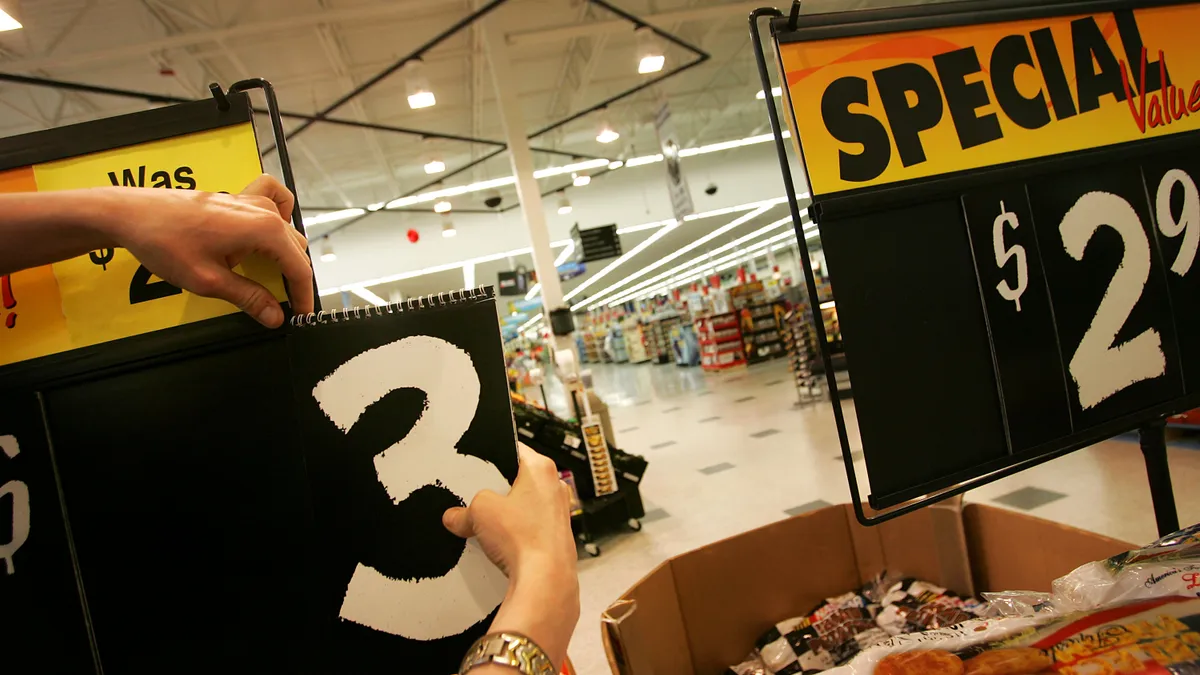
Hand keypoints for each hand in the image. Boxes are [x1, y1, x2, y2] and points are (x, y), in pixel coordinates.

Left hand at [102, 174, 312, 326]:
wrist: (131, 214)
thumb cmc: (165, 243)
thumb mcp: (209, 280)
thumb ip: (249, 297)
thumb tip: (276, 317)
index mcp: (264, 230)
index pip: (298, 267)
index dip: (303, 296)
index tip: (302, 317)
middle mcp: (264, 211)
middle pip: (296, 250)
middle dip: (295, 279)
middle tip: (286, 306)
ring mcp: (252, 201)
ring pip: (287, 232)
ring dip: (286, 256)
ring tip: (274, 281)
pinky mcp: (238, 198)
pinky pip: (274, 202)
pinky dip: (280, 217)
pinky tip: (269, 235)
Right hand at [444, 445, 578, 668]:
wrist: (545, 580)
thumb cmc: (524, 537)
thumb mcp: (480, 512)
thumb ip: (464, 510)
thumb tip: (455, 517)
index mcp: (541, 468)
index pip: (513, 449)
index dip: (492, 455)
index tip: (478, 464)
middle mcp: (555, 487)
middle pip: (519, 479)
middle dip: (497, 490)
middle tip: (476, 499)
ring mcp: (559, 513)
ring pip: (525, 506)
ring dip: (507, 515)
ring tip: (486, 526)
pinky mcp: (557, 537)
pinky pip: (530, 529)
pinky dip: (516, 534)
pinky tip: (500, 546)